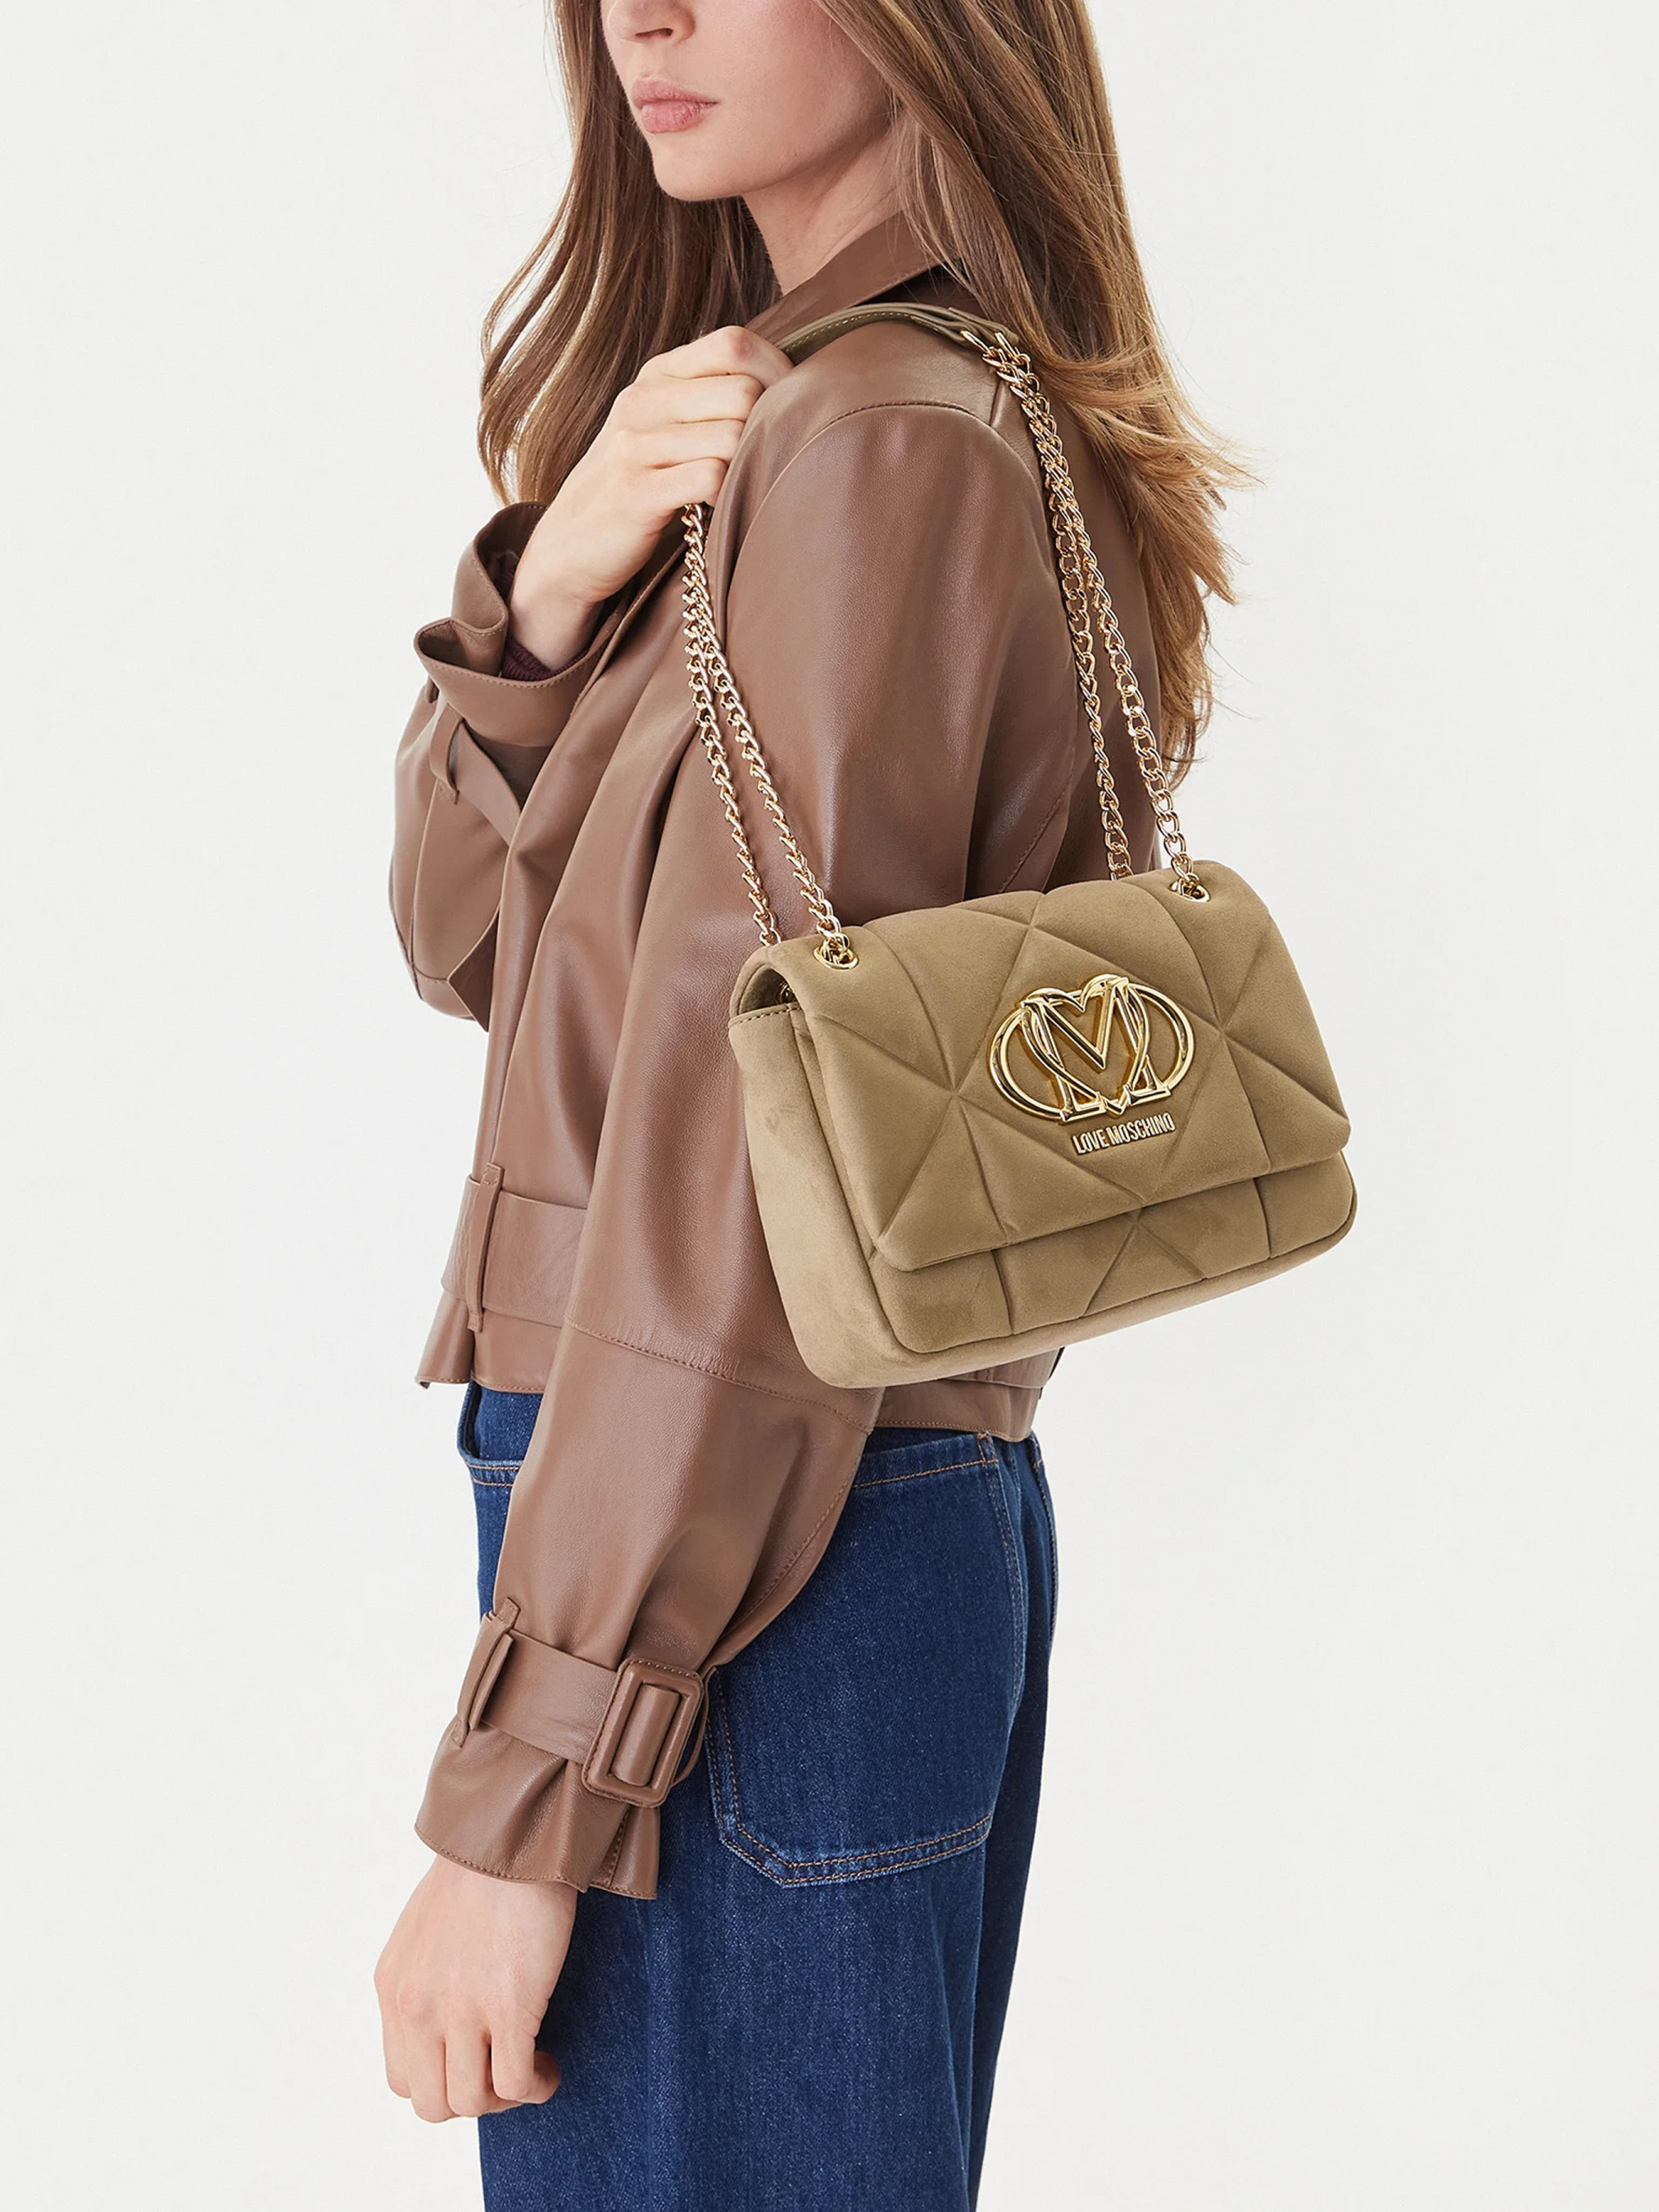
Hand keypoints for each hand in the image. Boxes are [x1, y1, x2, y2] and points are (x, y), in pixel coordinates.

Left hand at [375, 1854, 576, 2121]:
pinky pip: (515, 2083)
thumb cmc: (480, 1873)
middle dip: (472, 2098)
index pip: (401, 2078)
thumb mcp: (424, 1932)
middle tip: (503, 2072)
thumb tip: (446, 2024)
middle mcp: (417, 2007)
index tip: (474, 2063)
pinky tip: (548, 2068)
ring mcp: (460, 2011)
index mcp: (394, 1988)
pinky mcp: (508, 2008)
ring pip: (472, 2102)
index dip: (441, 2081)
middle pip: (432, 2103)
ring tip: (531, 2071)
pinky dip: (534, 2087)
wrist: (514, 1837)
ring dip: (505, 2097)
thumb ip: (424, 1980)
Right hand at [507, 324, 792, 667]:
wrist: (570, 547)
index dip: (777, 372)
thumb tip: (791, 384)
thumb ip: (710, 398)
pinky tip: (720, 508)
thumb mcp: (665, 426)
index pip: (734, 344)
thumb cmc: (637, 486)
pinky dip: (728, 496)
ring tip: (741, 485)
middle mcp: (643, 400)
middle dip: (770, 428)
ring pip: (732, 436)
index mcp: (658, 375)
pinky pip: (710, 478)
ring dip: (749, 466)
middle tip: (767, 461)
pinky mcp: (635, 491)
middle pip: (743, 392)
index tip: (790, 410)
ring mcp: (635, 445)